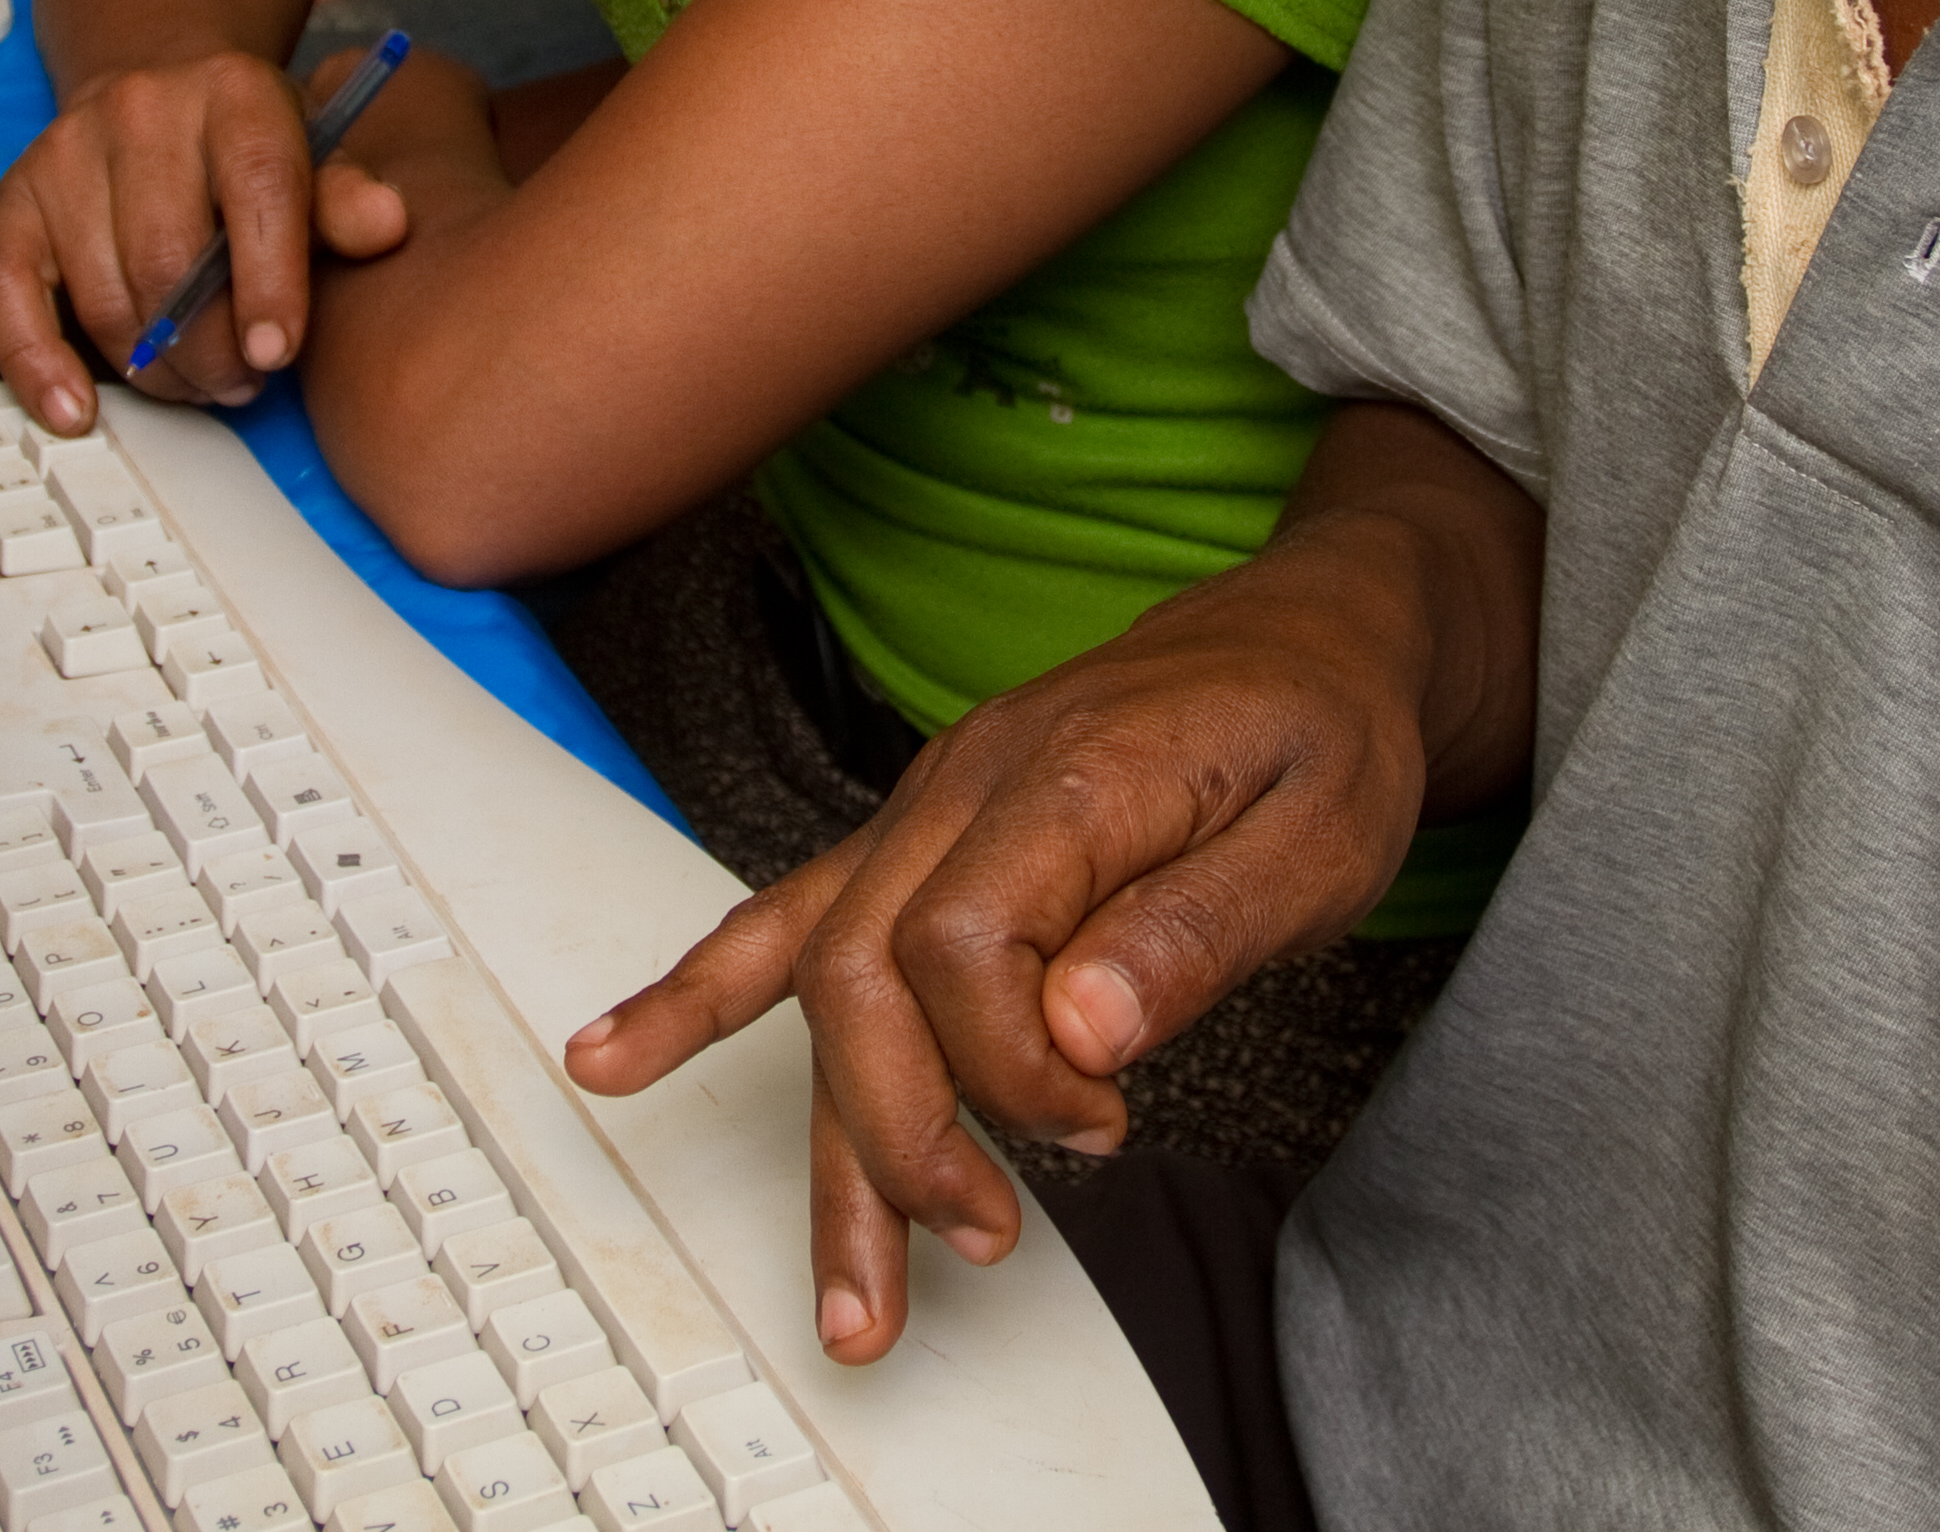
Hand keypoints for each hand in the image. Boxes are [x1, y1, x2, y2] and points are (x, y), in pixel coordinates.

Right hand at [0, 38, 465, 431]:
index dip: (269, 283)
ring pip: (105, 294)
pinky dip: (39, 364)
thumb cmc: (244, 149)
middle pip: (170, 260)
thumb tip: (387, 223)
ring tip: (197, 380)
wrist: (156, 91)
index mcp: (235, 90)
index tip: (278, 353)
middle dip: (211, 347)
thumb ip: (344, 200)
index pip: (257, 188)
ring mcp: (67, 152)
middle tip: (242, 381)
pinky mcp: (14, 199)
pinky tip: (76, 406)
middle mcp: (142, 109)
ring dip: (152, 367)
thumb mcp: (311, 158)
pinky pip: (7, 297)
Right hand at [561, 516, 1450, 1360]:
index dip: (1008, 1067)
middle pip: (860, 968)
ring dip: (826, 1140)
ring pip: (819, 974)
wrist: (1312, 635)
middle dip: (902, 1131)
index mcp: (1068, 775)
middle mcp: (970, 784)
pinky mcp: (920, 836)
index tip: (1101, 1123)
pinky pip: (788, 917)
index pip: (962, 942)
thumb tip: (1081, 1031)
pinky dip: (699, 995)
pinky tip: (615, 1060)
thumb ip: (1199, 930)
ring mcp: (929, 807)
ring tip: (850, 1303)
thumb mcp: (1322, 833)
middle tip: (987, 1233)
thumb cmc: (1324, 733)